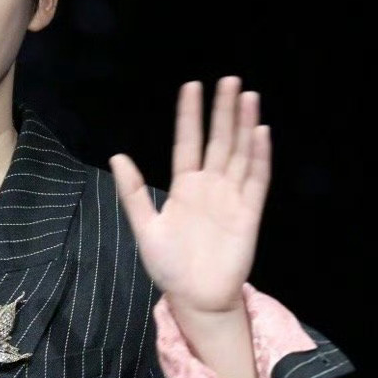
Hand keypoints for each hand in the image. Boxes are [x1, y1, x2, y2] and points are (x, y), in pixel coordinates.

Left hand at [109, 76, 270, 313]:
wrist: (195, 298)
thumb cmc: (168, 266)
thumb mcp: (144, 228)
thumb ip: (133, 193)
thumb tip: (118, 156)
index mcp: (184, 187)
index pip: (188, 142)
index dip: (190, 115)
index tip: (192, 86)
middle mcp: (210, 187)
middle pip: (218, 140)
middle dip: (223, 110)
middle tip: (230, 79)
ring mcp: (232, 197)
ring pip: (240, 153)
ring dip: (244, 125)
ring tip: (248, 96)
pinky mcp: (249, 213)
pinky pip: (256, 180)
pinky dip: (259, 157)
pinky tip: (259, 133)